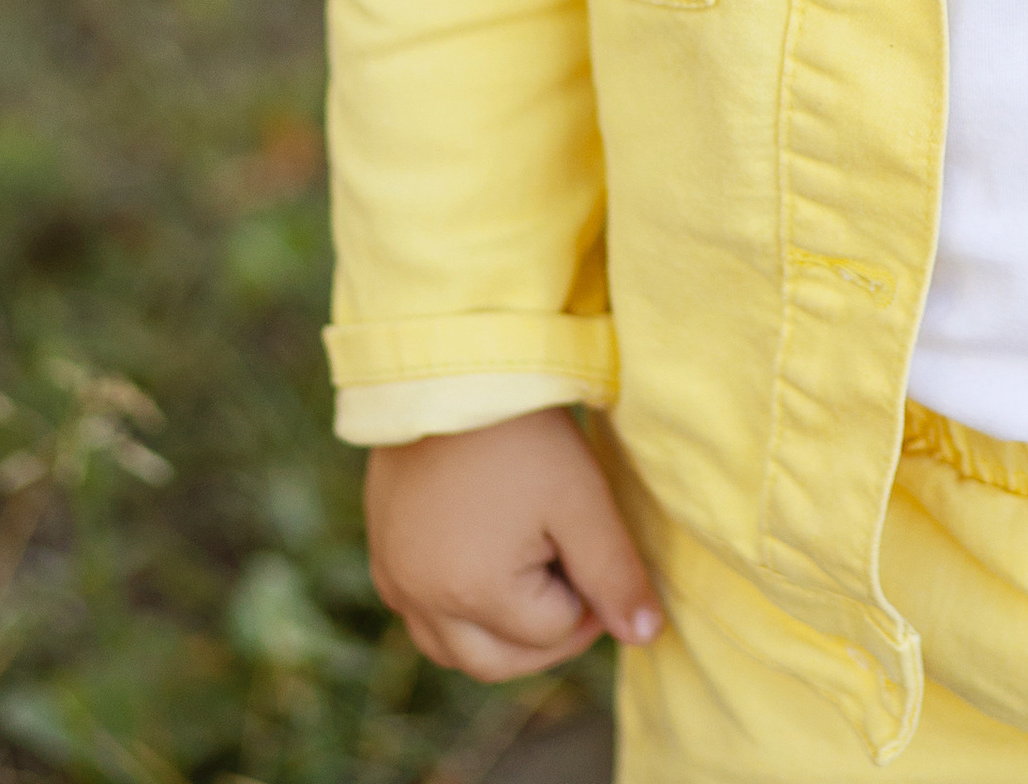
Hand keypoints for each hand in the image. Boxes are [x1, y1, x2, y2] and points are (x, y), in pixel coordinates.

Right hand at [364, 408, 663, 679]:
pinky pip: (418, 612)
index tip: (596, 545)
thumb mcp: (582, 500)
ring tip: (532, 572)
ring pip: (451, 648)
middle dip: (545, 636)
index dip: (589, 597)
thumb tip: (646, 637)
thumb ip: (614, 574)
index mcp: (472, 593)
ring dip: (497, 634)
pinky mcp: (381, 553)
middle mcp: (421, 599)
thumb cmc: (523, 432)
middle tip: (575, 579)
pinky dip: (455, 610)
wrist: (451, 365)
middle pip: (496, 662)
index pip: (552, 634)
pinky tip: (483, 563)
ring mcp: (394, 577)